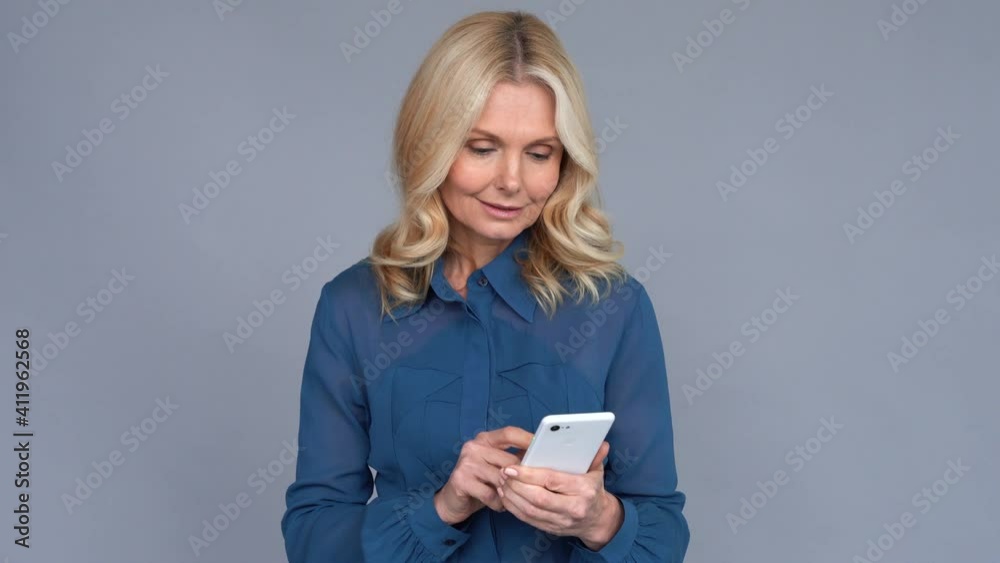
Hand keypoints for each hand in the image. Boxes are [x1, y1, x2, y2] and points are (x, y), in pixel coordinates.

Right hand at [434, 426, 533, 525]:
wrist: (453, 501)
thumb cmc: (481, 482)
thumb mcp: (498, 467)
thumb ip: (515, 459)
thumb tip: (542, 457)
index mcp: (485, 439)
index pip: (510, 433)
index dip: (528, 439)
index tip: (545, 447)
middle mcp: (474, 446)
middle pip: (509, 459)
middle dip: (521, 477)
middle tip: (527, 488)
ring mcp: (466, 462)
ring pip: (501, 478)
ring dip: (510, 492)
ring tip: (510, 498)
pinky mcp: (461, 480)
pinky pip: (491, 494)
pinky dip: (498, 503)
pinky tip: (498, 504)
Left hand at [497, 440, 623, 549]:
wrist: (597, 520)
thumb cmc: (592, 490)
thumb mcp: (596, 471)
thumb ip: (595, 456)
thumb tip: (601, 443)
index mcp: (584, 490)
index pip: (552, 481)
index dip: (529, 474)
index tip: (512, 467)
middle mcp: (573, 508)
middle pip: (538, 498)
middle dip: (517, 485)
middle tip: (502, 472)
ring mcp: (562, 521)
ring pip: (530, 510)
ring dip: (512, 496)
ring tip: (501, 481)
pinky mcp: (551, 529)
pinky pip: (528, 520)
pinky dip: (514, 508)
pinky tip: (505, 495)